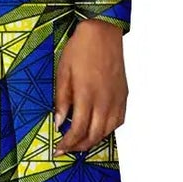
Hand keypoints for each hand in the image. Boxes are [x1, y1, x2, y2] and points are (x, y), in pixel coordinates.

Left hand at [54, 19, 127, 155]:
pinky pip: (118, 120)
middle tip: (68, 149)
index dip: (68, 143)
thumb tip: (60, 123)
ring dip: (94, 140)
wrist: (103, 32)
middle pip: (94, 135)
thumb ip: (62, 100)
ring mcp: (117, 98)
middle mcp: (105, 100)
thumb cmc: (80, 49)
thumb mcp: (63, 73)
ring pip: (108, 131)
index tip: (59, 149)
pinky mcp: (123, 95)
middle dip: (79, 146)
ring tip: (81, 142)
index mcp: (87, 95)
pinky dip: (108, 130)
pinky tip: (98, 129)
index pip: (78, 129)